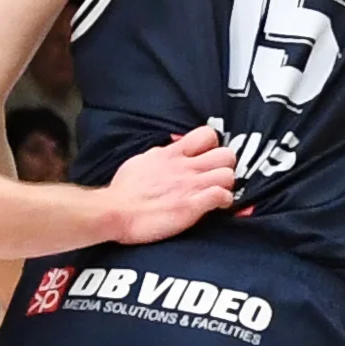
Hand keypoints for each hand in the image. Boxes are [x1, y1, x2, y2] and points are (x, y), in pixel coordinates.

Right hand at [103, 125, 237, 243]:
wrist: (115, 211)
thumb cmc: (124, 190)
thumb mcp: (142, 161)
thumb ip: (161, 155)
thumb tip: (169, 151)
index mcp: (172, 154)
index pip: (207, 134)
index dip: (214, 146)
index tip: (208, 158)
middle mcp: (185, 167)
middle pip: (226, 155)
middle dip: (226, 166)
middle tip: (217, 177)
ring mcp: (190, 186)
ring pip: (229, 175)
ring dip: (226, 185)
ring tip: (218, 193)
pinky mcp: (192, 207)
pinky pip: (222, 197)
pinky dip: (224, 202)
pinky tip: (216, 207)